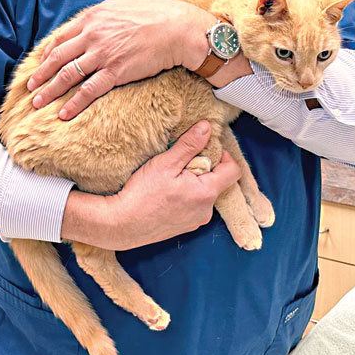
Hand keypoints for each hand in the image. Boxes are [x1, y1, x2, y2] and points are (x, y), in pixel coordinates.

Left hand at [27, 0, 217, 119]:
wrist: (179, 28)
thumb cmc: (160, 12)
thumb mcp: (128, 1)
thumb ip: (109, 10)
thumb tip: (104, 13)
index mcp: (94, 17)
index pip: (62, 37)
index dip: (48, 52)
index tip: (41, 62)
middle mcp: (93, 35)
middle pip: (58, 57)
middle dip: (41, 73)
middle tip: (30, 85)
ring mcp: (102, 54)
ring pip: (67, 75)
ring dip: (50, 91)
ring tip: (38, 102)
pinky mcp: (115, 72)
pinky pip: (88, 91)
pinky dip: (73, 104)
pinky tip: (64, 114)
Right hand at [60, 121, 241, 249]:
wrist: (120, 225)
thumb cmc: (142, 194)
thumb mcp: (166, 163)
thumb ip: (190, 145)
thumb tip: (207, 128)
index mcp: (206, 193)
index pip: (233, 170)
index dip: (224, 155)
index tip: (206, 148)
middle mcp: (206, 211)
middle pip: (219, 181)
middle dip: (205, 168)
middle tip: (182, 162)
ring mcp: (196, 221)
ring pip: (205, 193)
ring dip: (195, 182)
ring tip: (172, 178)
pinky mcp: (185, 227)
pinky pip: (195, 205)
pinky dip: (187, 195)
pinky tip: (168, 192)